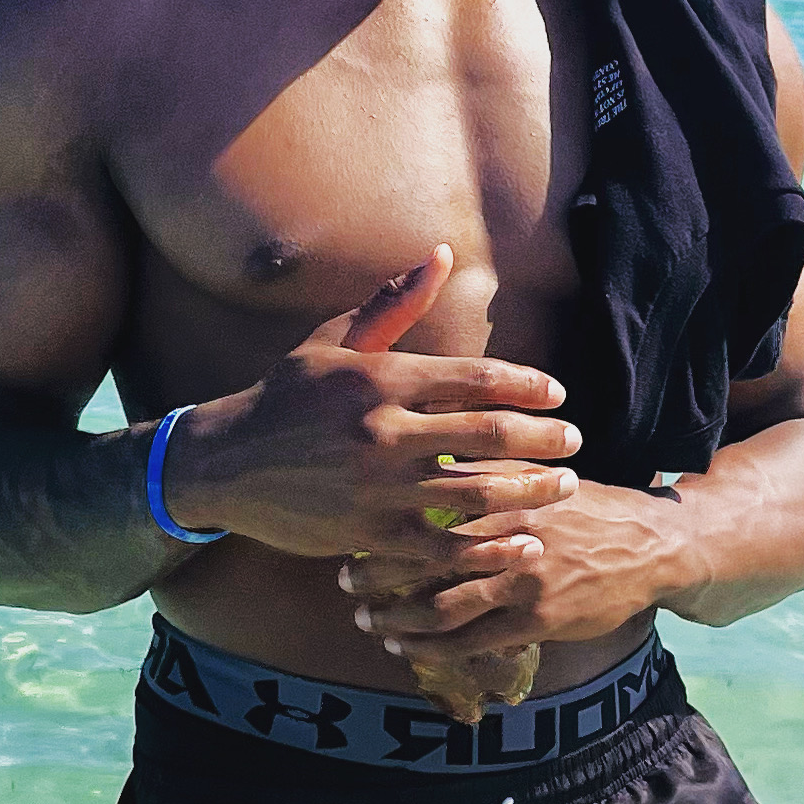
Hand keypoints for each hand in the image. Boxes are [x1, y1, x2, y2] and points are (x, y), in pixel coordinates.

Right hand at [163, 245, 579, 587]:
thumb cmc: (287, 396)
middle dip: (544, 439)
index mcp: (382, 377)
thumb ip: (394, 303)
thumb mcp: (334, 341)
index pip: (477, 378)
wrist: (225, 463)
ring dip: (531, 491)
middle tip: (577, 443)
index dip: (529, 387)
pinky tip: (524, 545)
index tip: (559, 396)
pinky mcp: (369, 534)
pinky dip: (490, 549)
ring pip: (475, 492)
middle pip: (488, 434)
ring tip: (565, 488)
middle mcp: (383, 430)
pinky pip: (444, 547)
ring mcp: (377, 486)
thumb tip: (442, 254)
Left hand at [339, 479, 683, 664]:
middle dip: (377, 578)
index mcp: (500, 494)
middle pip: (421, 559)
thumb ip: (488, 465)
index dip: (381, 527)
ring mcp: (522, 581)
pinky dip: (434, 651)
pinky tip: (411, 651)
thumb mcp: (538, 472)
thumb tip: (435, 447)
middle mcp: (506, 535)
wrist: (651, 544)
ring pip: (441, 608)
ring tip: (372, 624)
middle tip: (347, 586)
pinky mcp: (538, 620)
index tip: (349, 535)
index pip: (424, 510)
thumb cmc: (587, 505)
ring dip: (398, 621)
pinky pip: (473, 643)